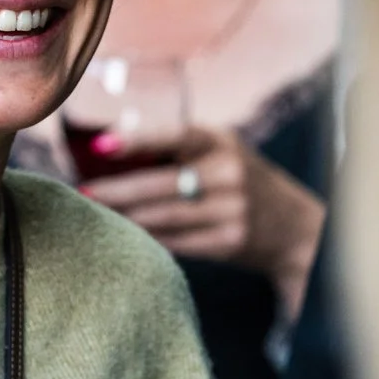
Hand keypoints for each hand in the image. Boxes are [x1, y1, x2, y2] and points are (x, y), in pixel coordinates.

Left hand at [81, 126, 325, 317]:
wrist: (294, 228)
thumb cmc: (240, 183)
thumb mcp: (221, 153)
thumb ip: (179, 151)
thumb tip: (107, 152)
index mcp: (221, 142)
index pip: (175, 136)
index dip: (137, 140)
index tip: (102, 146)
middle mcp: (229, 174)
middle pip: (160, 184)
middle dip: (116, 190)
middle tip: (84, 192)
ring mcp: (231, 210)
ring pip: (163, 216)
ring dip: (125, 218)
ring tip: (97, 214)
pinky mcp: (229, 242)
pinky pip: (176, 242)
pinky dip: (148, 239)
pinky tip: (126, 236)